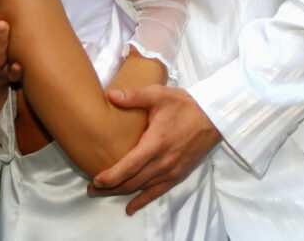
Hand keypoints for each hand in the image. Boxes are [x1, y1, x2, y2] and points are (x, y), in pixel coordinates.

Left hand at [86, 85, 220, 214]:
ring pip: (141, 188)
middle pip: (132, 181)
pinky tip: (130, 207)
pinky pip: (157, 192)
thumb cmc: (185, 104)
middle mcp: (163, 161)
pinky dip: (142, 201)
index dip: (111, 176)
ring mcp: (171, 170)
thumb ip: (134, 96)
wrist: (213, 117)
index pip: (130, 166)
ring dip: (121, 193)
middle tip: (91, 189)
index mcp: (156, 142)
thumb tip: (110, 95)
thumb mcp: (159, 95)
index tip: (96, 180)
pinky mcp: (178, 174)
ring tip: (102, 193)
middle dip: (110, 187)